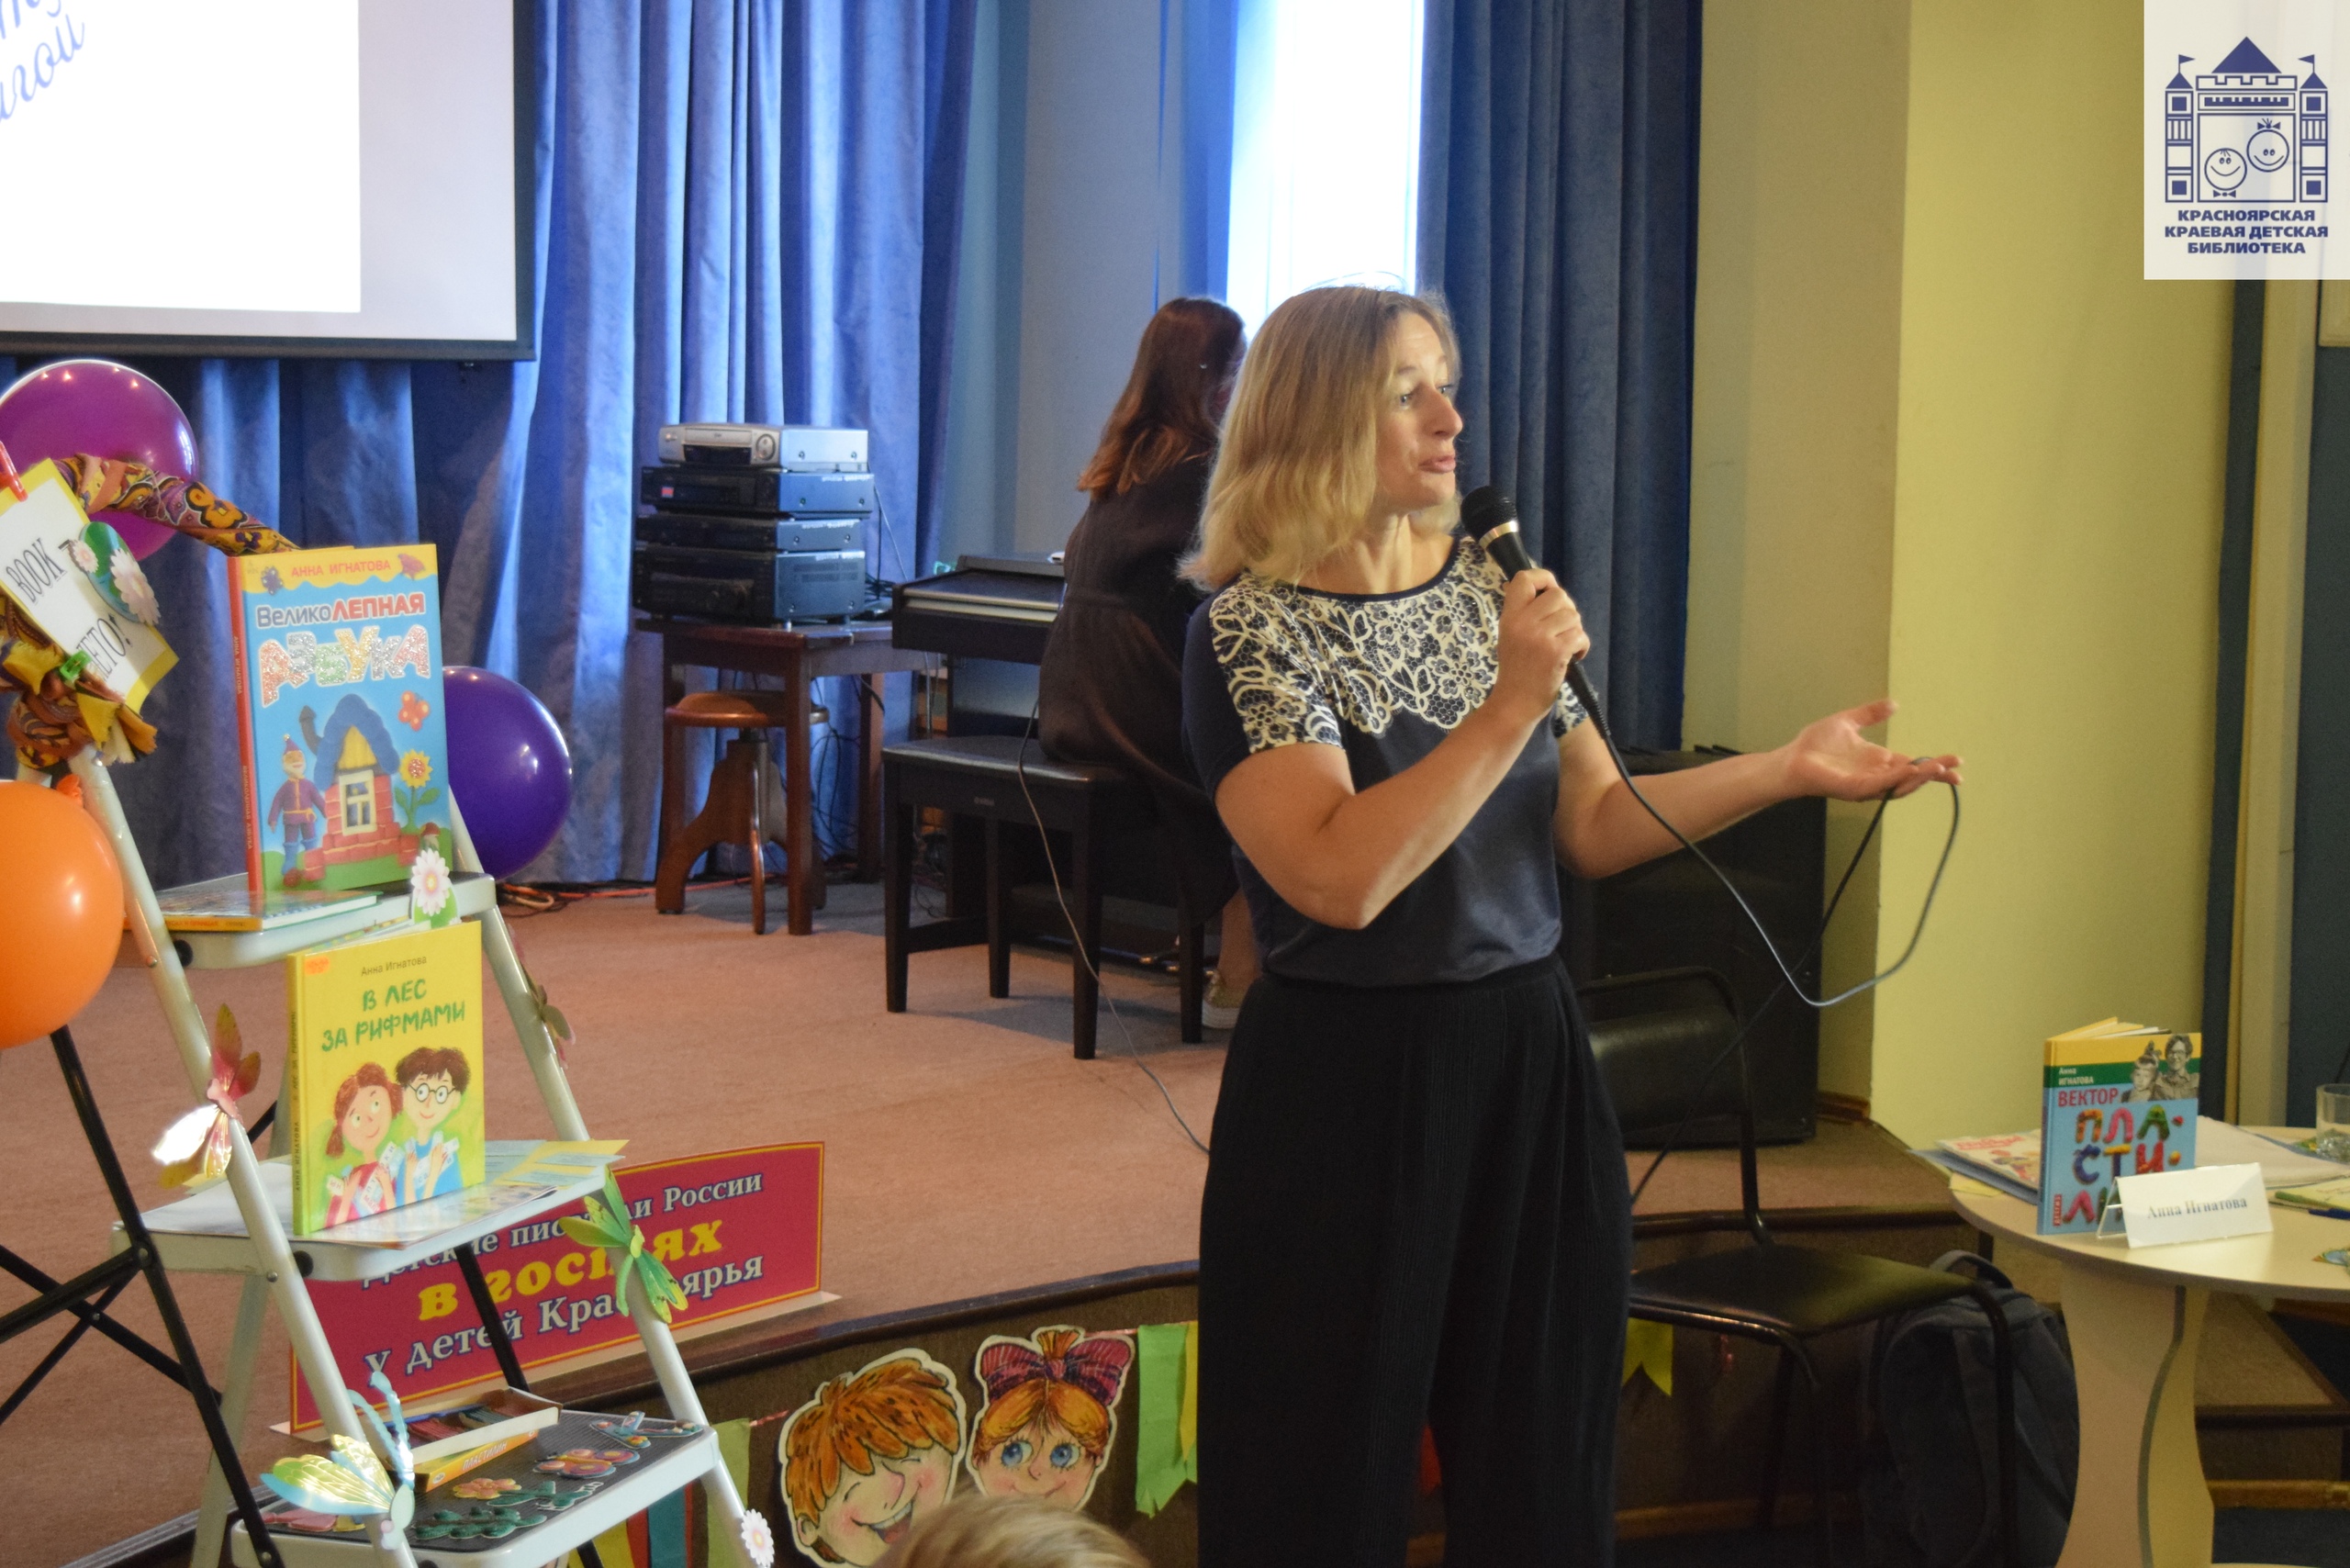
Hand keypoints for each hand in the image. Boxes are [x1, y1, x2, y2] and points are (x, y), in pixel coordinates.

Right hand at [1488, 568, 1588, 730]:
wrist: (1514, 704)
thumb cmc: (1516, 671)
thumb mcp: (1510, 635)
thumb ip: (1524, 612)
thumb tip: (1541, 585)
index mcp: (1509, 617)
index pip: (1524, 579)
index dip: (1543, 578)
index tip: (1549, 591)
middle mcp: (1522, 623)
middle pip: (1558, 594)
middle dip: (1567, 609)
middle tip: (1562, 629)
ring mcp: (1539, 637)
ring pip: (1573, 615)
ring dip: (1576, 630)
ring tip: (1566, 646)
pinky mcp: (1555, 652)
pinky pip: (1580, 635)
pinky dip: (1582, 645)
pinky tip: (1574, 656)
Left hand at [1777, 700, 1960, 801]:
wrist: (1791, 758)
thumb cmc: (1815, 744)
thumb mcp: (1848, 722)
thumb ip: (1871, 714)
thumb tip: (1894, 704)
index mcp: (1878, 762)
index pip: (1913, 765)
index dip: (1934, 765)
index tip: (1956, 762)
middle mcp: (1877, 776)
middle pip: (1913, 778)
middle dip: (1935, 775)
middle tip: (1956, 772)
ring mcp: (1867, 785)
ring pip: (1900, 785)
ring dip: (1919, 778)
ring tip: (1937, 768)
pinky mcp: (1854, 789)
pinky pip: (1880, 786)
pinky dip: (1896, 779)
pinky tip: (1911, 770)